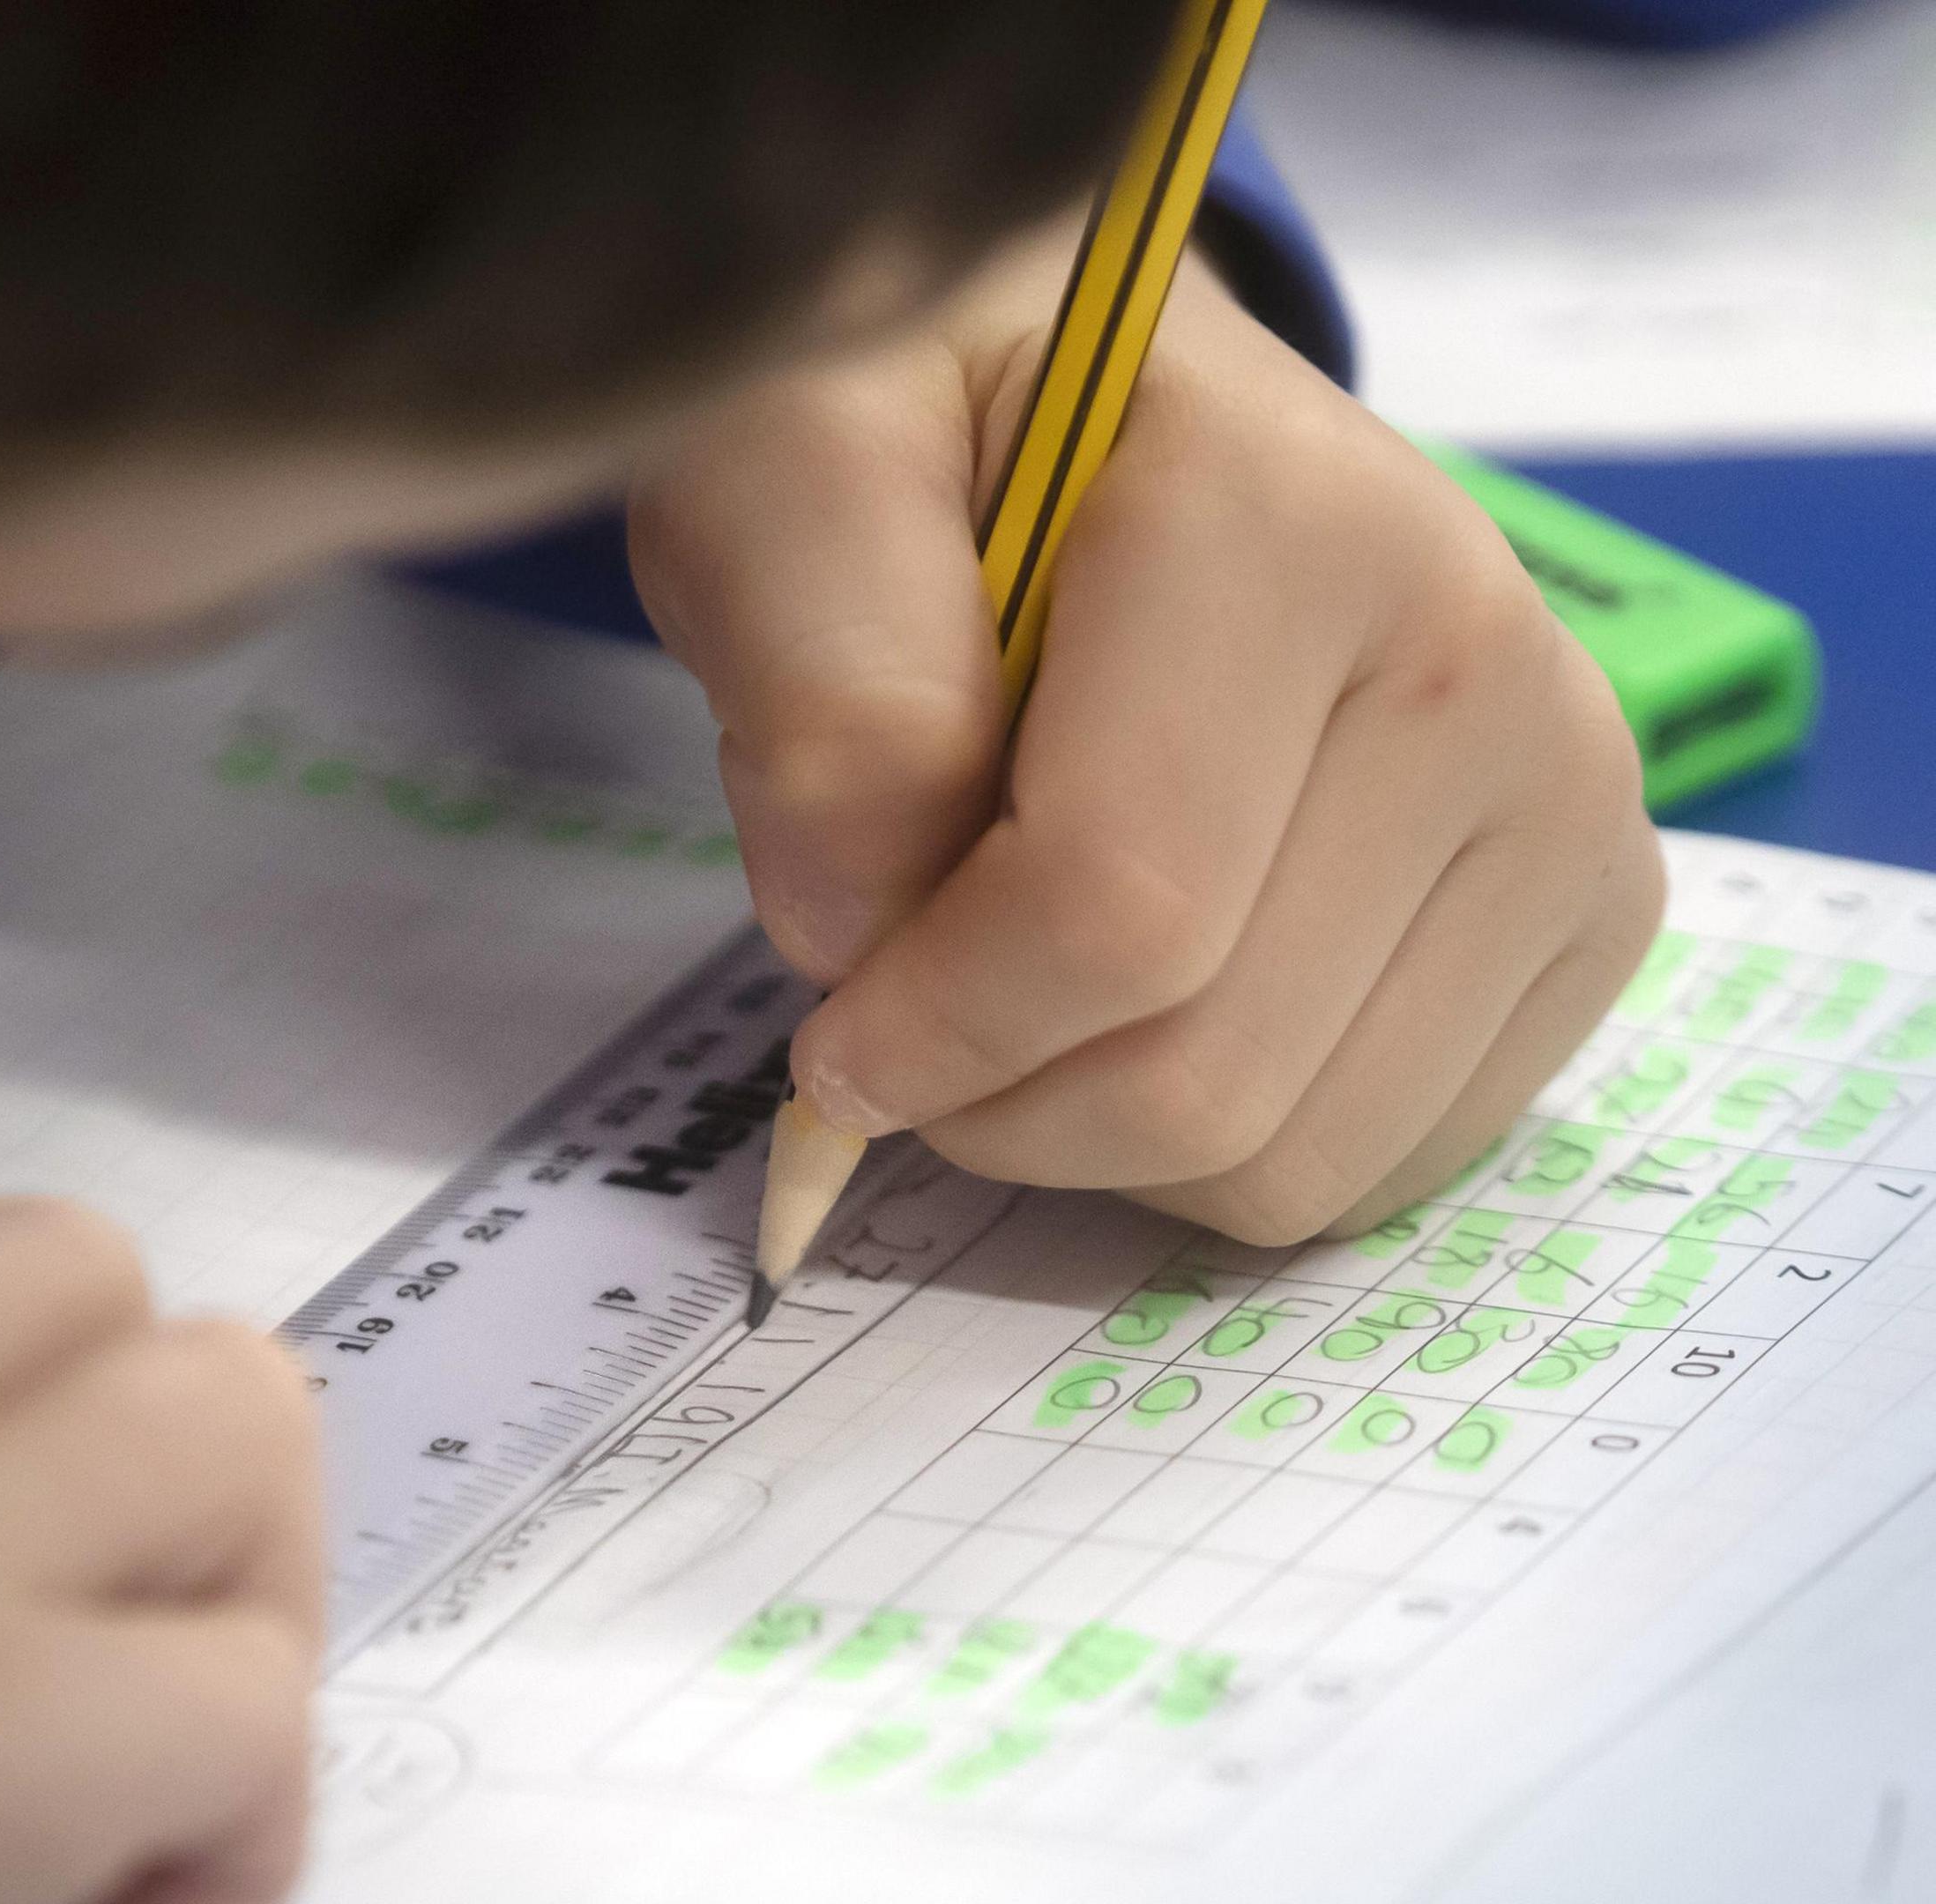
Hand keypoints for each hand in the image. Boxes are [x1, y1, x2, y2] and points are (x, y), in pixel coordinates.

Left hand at [630, 239, 1663, 1242]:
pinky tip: (1144, 1006)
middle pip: (1210, 1070)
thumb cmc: (927, 435)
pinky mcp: (1588, 907)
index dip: (929, 1028)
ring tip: (1019, 975)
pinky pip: (1378, 1163)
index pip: (1116, 906)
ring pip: (1295, 1155)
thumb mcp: (788, 477)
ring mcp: (1564, 794)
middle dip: (997, 1096)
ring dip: (1097, 1132)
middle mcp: (1484, 656)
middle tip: (906, 1001)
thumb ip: (817, 686)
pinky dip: (1214, 1148)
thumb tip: (872, 930)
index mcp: (1294, 520)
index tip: (827, 1036)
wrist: (1097, 408)